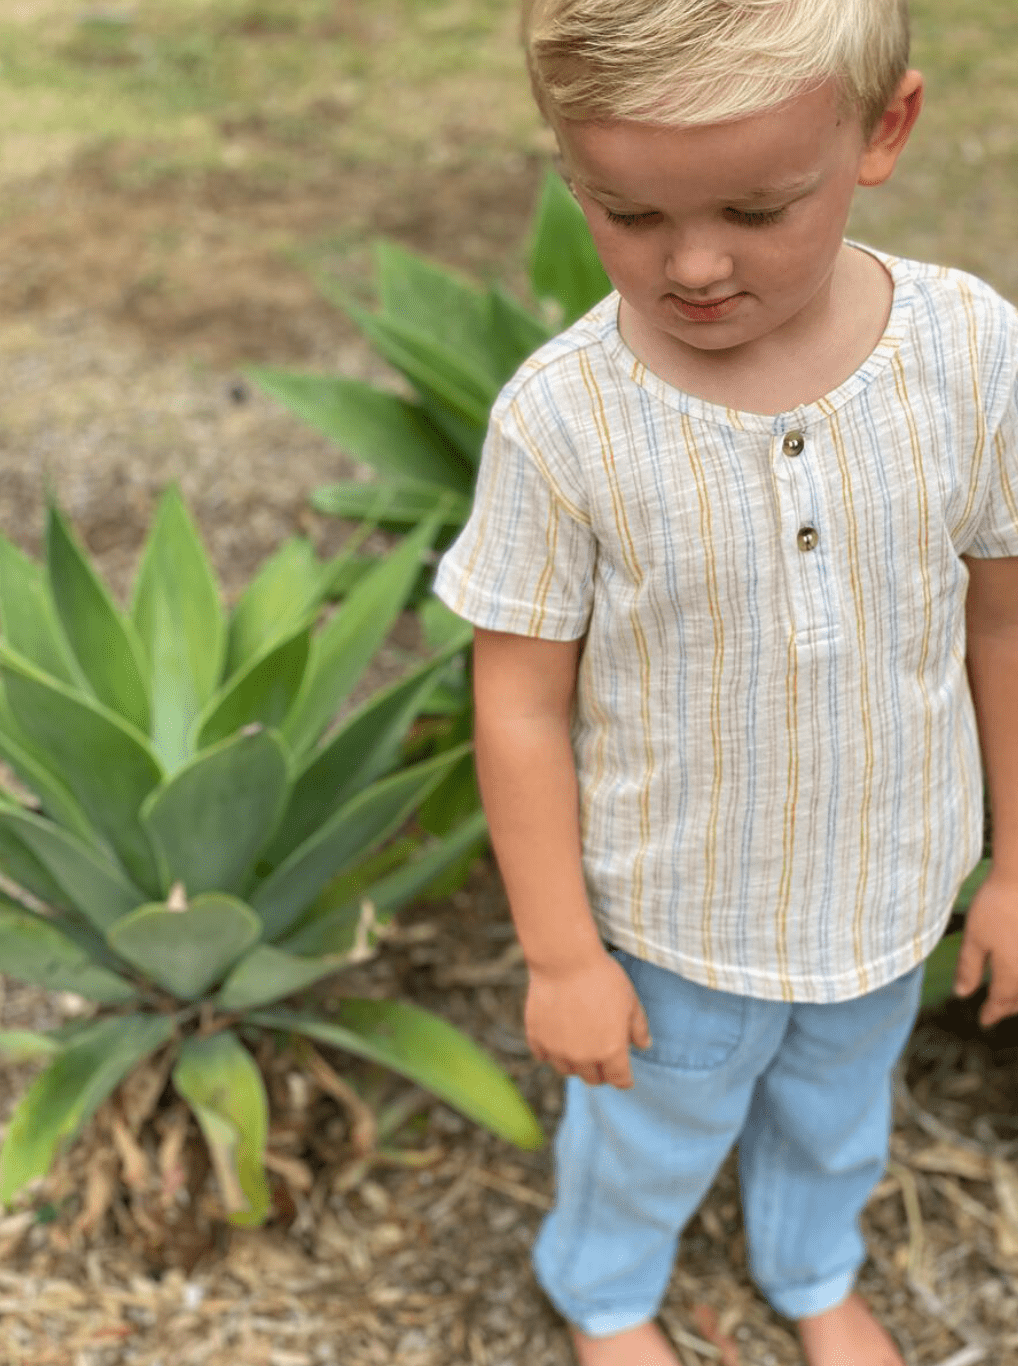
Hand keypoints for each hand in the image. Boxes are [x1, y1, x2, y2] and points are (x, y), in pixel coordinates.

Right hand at [524, 948, 650, 1088]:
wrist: (565, 959)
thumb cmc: (602, 977)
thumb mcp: (631, 1001)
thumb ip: (639, 1028)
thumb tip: (643, 1046)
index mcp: (611, 1051)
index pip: (620, 1079)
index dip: (624, 1079)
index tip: (625, 1077)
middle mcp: (583, 1057)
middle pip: (593, 1079)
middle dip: (601, 1072)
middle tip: (603, 1058)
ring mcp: (557, 1049)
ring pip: (567, 1070)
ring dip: (576, 1064)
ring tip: (579, 1047)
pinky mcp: (537, 1037)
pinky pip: (543, 1056)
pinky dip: (550, 1052)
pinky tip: (557, 1039)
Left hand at [954, 871, 1017, 1026]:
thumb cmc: (997, 905)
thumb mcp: (975, 937)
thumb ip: (969, 967)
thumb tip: (961, 994)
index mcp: (1012, 973)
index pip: (1001, 1001)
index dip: (992, 1012)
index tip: (984, 1021)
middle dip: (1011, 1006)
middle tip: (1000, 1011)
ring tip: (1012, 996)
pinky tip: (1017, 970)